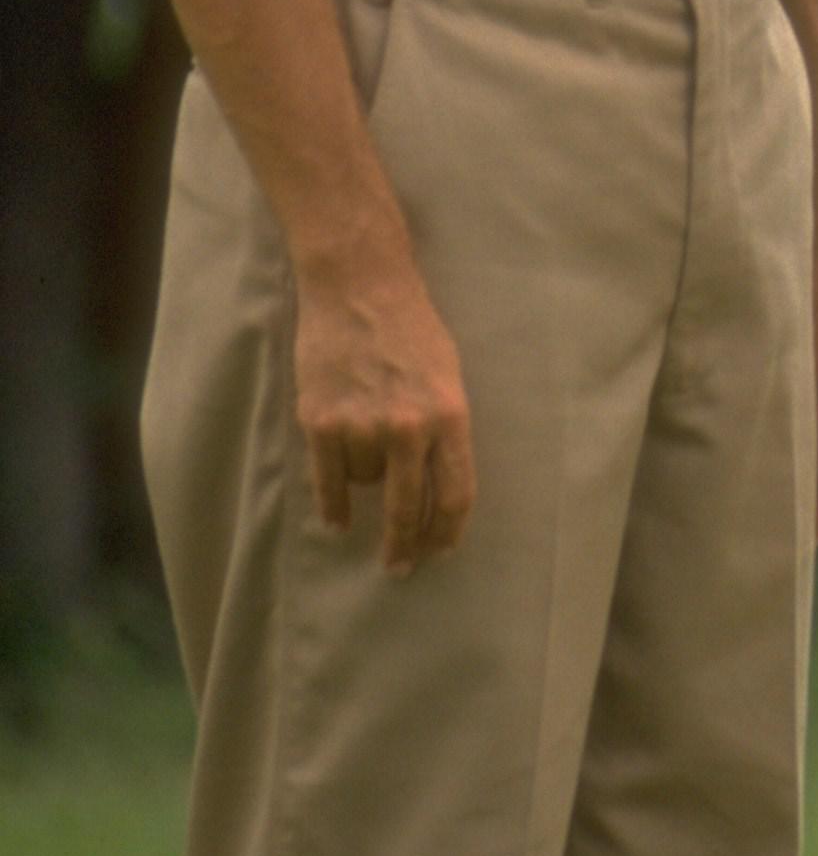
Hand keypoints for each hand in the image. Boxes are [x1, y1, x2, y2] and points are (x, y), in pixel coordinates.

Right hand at [294, 249, 474, 576]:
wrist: (359, 287)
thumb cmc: (411, 329)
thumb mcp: (448, 376)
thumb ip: (445, 429)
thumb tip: (439, 483)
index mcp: (450, 415)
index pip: (457, 493)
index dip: (449, 531)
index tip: (441, 552)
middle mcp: (409, 427)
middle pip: (411, 509)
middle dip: (407, 546)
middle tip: (400, 568)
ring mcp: (363, 426)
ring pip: (367, 484)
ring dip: (368, 479)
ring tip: (366, 439)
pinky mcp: (322, 422)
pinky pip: (329, 482)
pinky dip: (333, 506)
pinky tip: (338, 523)